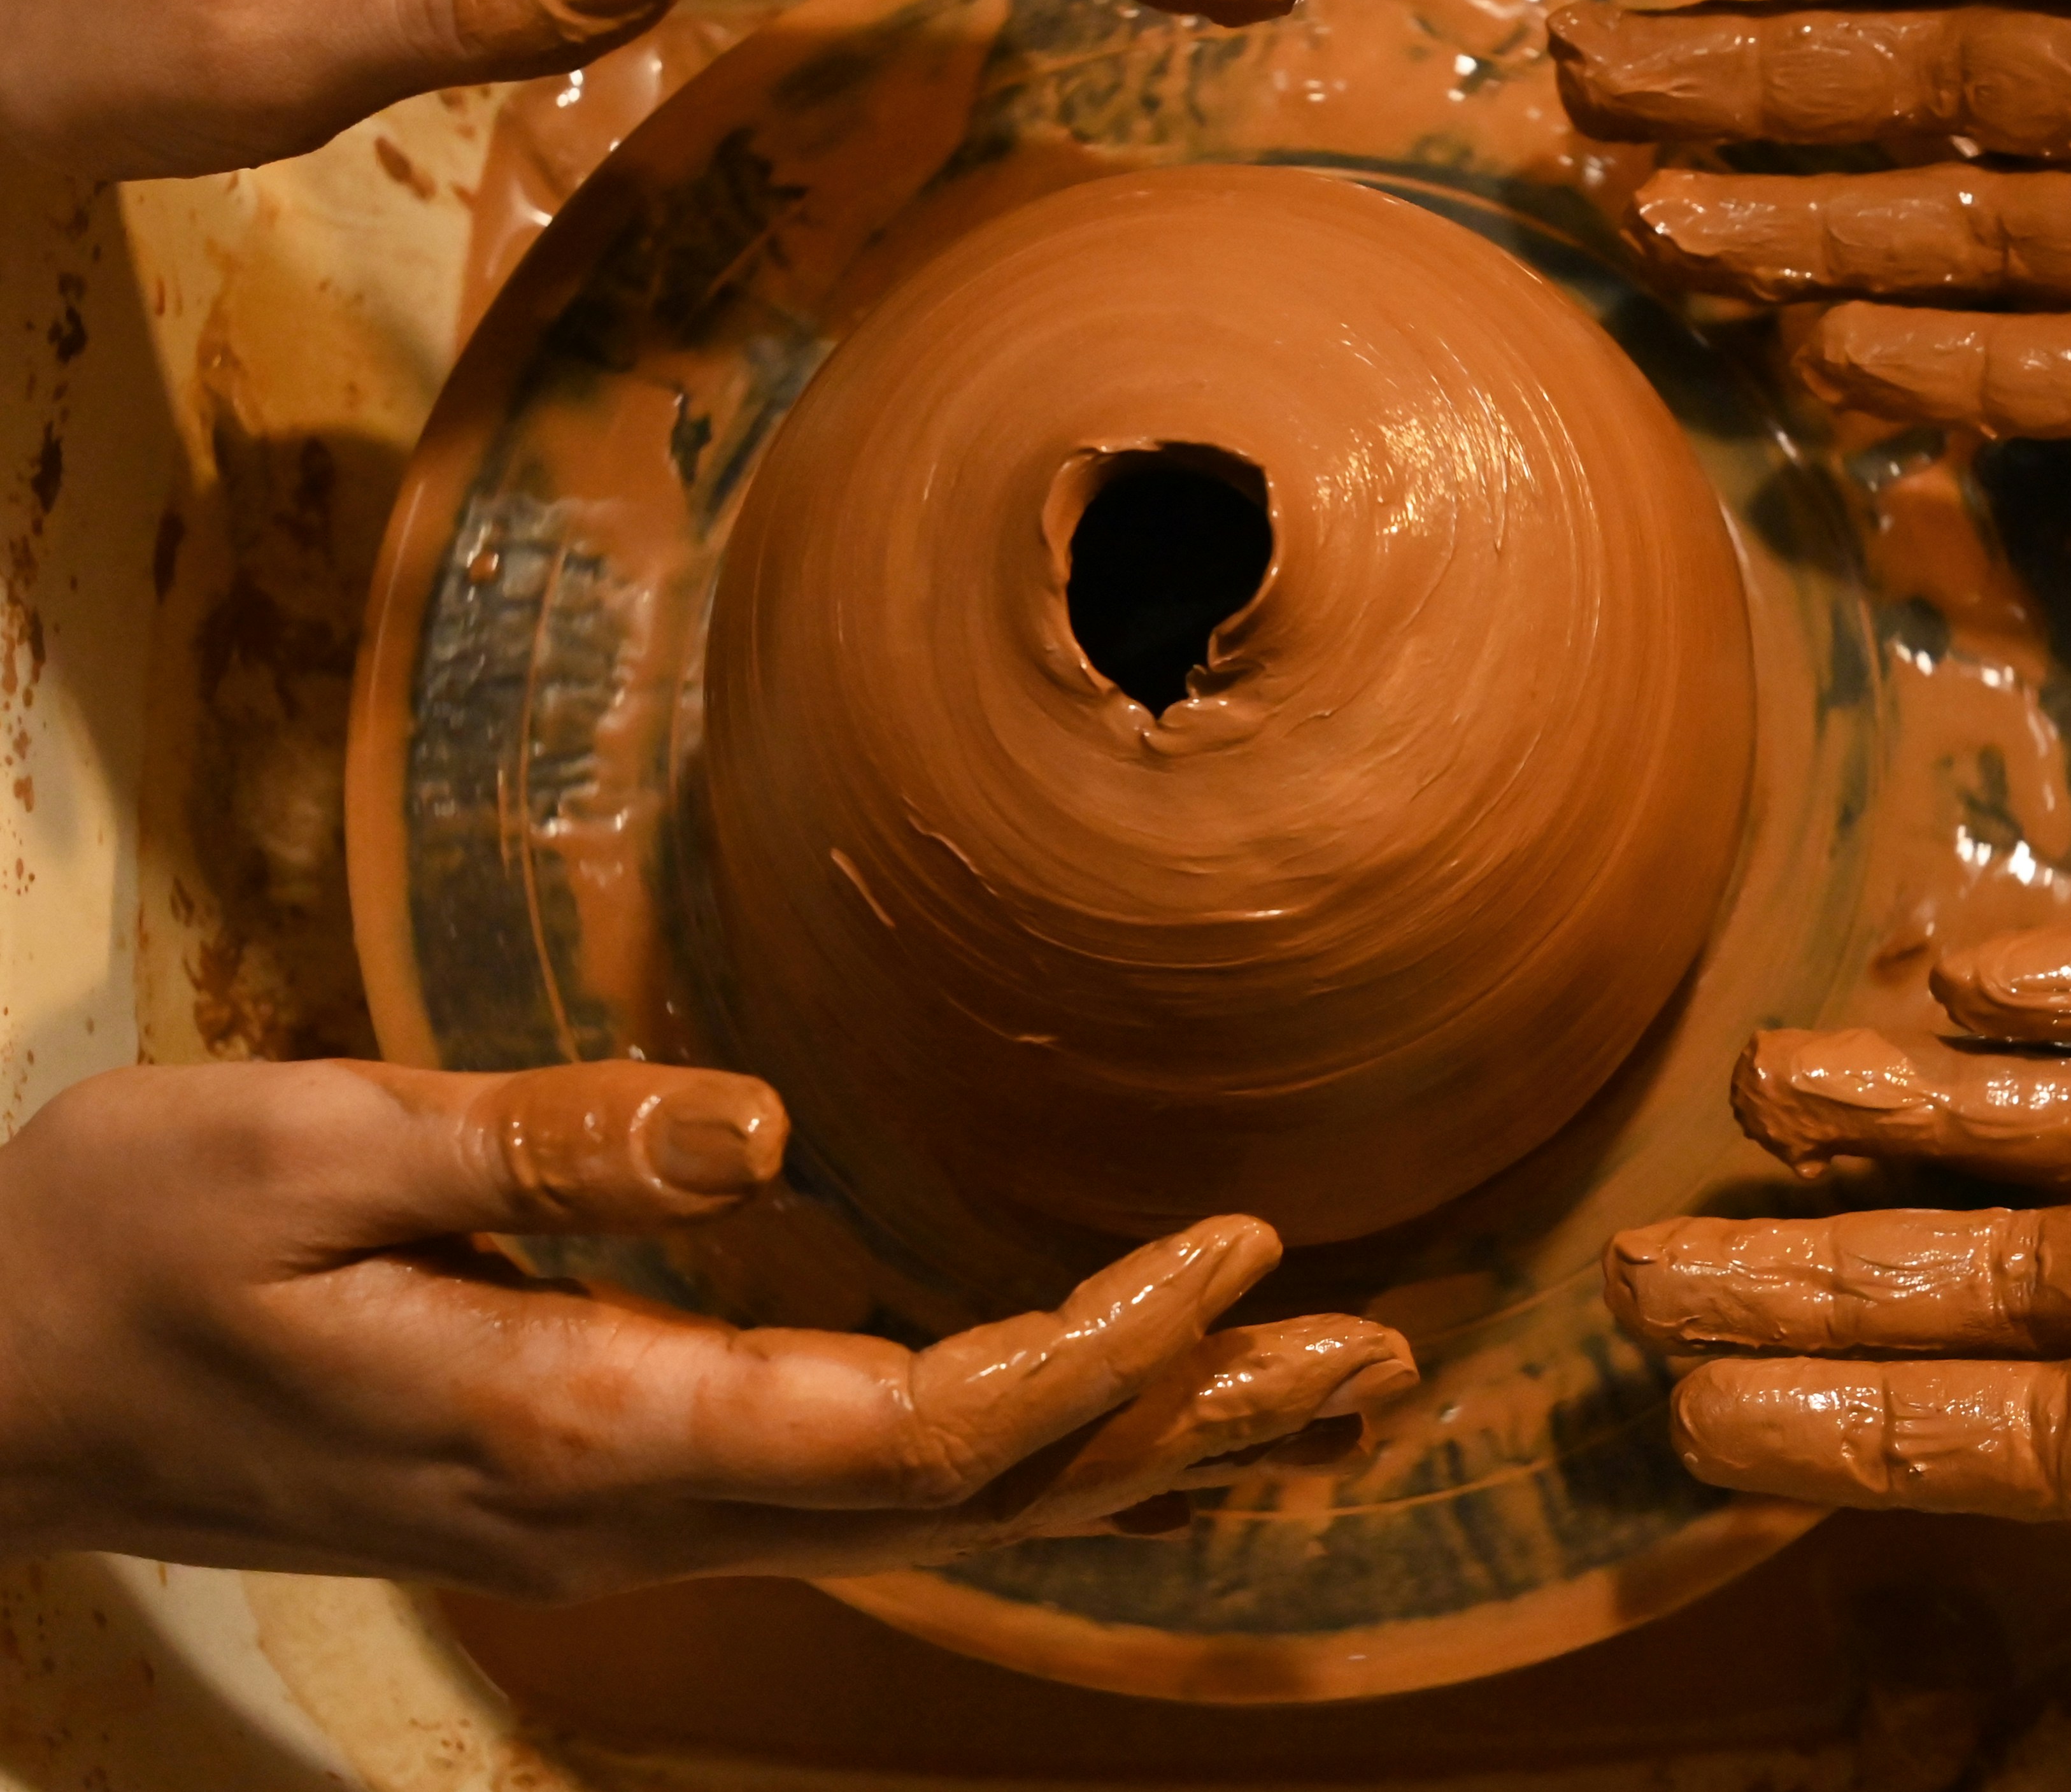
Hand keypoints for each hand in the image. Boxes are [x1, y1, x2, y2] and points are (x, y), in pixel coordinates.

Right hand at [0, 1059, 1413, 1599]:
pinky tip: (1113, 1420)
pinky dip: (1027, 1452)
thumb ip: (533, 1148)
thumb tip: (762, 1125)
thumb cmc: (120, 1244)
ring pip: (942, 1511)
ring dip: (1135, 1455)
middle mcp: (637, 1502)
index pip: (909, 1429)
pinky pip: (873, 1486)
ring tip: (1311, 1393)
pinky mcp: (615, 1472)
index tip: (1239, 1250)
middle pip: (974, 1496)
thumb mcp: (298, 1152)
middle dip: (1185, 1427)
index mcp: (577, 1424)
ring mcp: (631, 1508)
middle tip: (1378, 1356)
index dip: (1092, 1357)